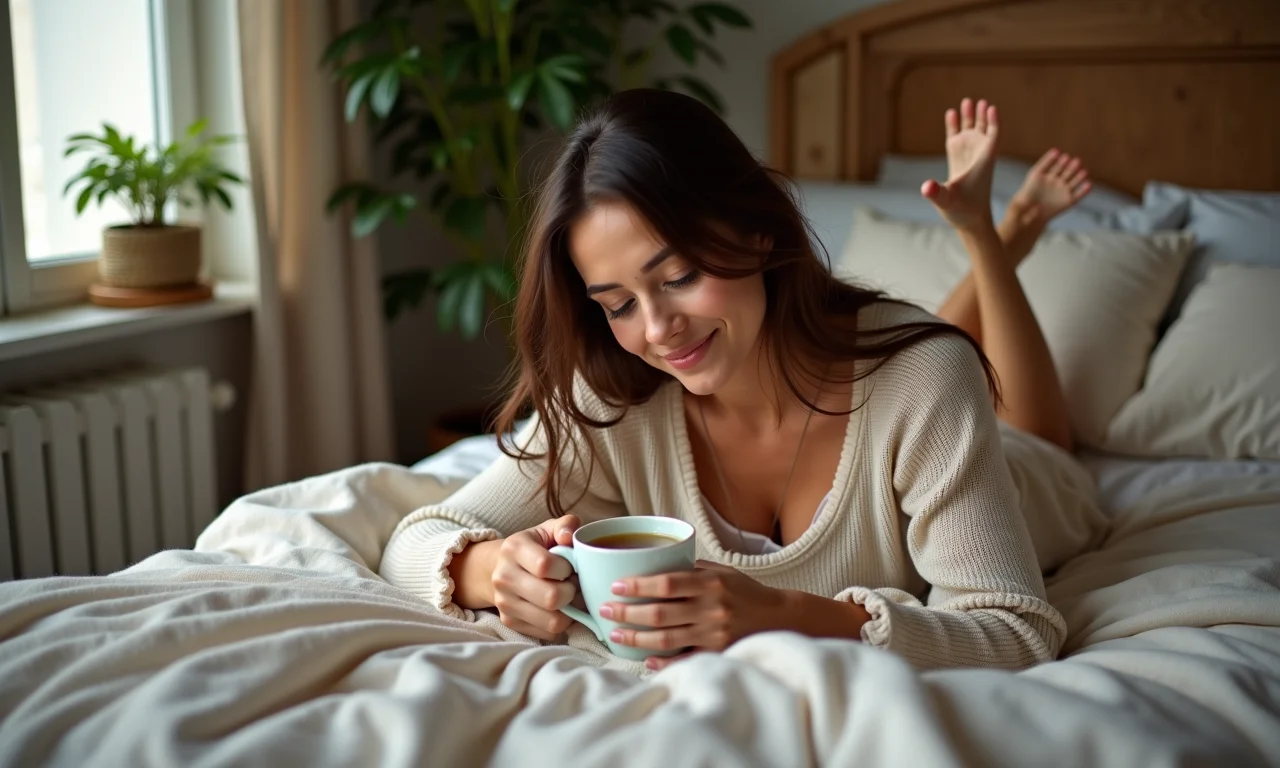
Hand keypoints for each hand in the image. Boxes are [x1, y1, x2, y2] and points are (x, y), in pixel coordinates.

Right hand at [488, 515, 581, 640]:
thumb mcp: (547, 529)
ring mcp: (504, 603)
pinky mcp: (509, 622)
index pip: (545, 566)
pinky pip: (548, 633)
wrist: (498, 567)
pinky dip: (561, 623)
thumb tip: (569, 537)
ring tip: (568, 597)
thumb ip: (565, 525)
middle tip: (573, 584)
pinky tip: (560, 609)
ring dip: (570, 611)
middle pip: (551, 598)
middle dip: (571, 592)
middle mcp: (504, 577)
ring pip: (552, 621)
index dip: (566, 568)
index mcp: (514, 548)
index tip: (569, 566)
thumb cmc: (533, 547)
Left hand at [600, 560, 785, 669]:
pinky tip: (645, 659)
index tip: (616, 587)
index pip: (666, 583)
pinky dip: (663, 662)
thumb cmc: (746, 592)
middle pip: (659, 613)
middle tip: (605, 611)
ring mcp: (715, 634)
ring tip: (616, 635)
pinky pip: (685, 660)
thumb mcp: (722, 572)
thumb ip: (691, 570)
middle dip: (627, 613)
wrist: (781, 617)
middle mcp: (712, 608)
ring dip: (636, 638)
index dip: (638, 586)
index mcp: (710, 583)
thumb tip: (654, 566)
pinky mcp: (719, 653)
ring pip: (666, 639)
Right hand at [921, 97, 998, 231]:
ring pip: (971, 131)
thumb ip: (937, 194)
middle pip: (984, 130)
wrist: (967, 220)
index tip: (991, 108)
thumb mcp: (947, 202)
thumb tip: (926, 186)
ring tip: (968, 102)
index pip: (993, 138)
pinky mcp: (957, 159)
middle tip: (978, 103)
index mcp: (983, 163)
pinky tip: (951, 113)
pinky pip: (957, 137)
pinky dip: (955, 126)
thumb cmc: (963, 212)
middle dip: (982, 116)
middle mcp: (977, 156)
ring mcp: (967, 156)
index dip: (994, 123)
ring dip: (970, 117)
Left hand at [1008, 148, 1093, 225]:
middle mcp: (1052, 179)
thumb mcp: (1016, 203)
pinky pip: (1078, 194)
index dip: (1050, 159)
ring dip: (1078, 175)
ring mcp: (1061, 189)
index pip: (1045, 165)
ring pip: (1072, 180)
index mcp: (1039, 176)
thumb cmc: (1021, 208)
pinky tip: (1088, 185)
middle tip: (1073, 160)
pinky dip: (1084, 190)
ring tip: (1083, 171)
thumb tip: (1025, 199)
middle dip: (1068, 165)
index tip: (1056, 152)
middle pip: (1062, 170)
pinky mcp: (1069, 200)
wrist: (1030, 218)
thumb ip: (1019, 202)